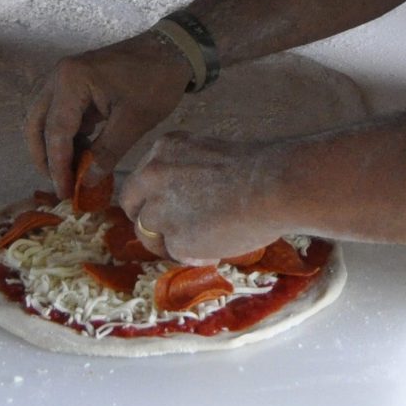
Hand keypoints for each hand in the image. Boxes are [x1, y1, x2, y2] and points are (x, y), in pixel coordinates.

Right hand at [22, 32, 188, 199]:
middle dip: (44, 157)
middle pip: (37, 124)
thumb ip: (107, 153)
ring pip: (44, 119)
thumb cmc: (155, 81)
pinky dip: (66, 136)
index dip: (58, 166)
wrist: (172, 50)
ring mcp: (65, 78)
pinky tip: (82, 154)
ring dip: (53, 147)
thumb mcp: (134, 121)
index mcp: (72, 81)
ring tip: (71, 173)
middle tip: (59, 184)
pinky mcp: (74, 84)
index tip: (64, 193)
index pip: (56, 132)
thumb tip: (86, 181)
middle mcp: (59, 77)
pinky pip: (60, 114)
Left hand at [116, 134, 295, 262]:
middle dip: (147, 220)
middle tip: (170, 232)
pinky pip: (176, 254)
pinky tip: (217, 248)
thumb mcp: (210, 155)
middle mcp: (152, 175)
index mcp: (163, 149)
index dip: (154, 196)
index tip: (169, 207)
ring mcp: (159, 209)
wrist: (274, 187)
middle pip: (131, 204)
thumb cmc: (258, 169)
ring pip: (148, 234)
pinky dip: (194, 256)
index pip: (142, 178)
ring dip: (172, 241)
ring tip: (205, 242)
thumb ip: (188, 173)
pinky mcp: (174, 240)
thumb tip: (186, 199)